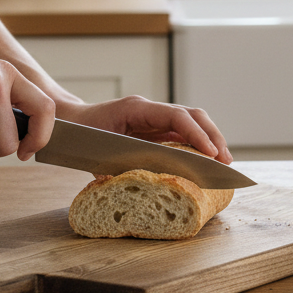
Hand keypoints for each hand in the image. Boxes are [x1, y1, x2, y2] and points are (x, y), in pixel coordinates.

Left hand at [56, 95, 232, 163]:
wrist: (67, 122)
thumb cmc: (79, 137)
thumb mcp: (96, 153)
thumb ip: (121, 166)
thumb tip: (148, 184)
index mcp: (136, 109)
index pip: (176, 116)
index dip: (197, 134)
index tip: (211, 154)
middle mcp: (149, 109)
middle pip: (192, 115)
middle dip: (212, 137)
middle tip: (226, 162)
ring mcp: (154, 117)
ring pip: (191, 122)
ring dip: (210, 140)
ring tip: (223, 163)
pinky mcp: (155, 127)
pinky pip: (182, 132)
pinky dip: (197, 145)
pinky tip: (206, 161)